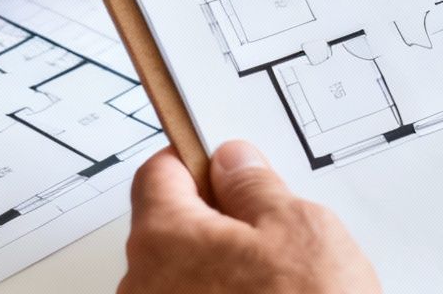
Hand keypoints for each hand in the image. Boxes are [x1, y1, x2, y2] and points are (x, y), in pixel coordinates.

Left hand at [122, 142, 379, 293]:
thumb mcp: (300, 228)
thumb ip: (257, 187)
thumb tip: (236, 164)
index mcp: (164, 239)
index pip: (158, 173)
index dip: (196, 161)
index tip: (223, 162)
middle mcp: (143, 287)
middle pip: (168, 231)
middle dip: (215, 224)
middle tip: (270, 230)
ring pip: (182, 279)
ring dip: (220, 272)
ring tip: (280, 285)